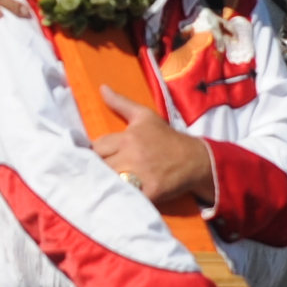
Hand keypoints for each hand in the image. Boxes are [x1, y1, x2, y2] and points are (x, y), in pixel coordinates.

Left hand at [92, 106, 213, 211]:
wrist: (194, 160)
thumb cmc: (166, 138)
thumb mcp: (145, 116)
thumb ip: (121, 103)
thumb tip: (101, 88)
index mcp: (128, 137)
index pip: (96, 147)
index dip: (91, 154)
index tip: (92, 158)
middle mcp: (132, 155)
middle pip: (100, 166)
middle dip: (96, 170)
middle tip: (94, 174)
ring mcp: (141, 175)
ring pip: (110, 182)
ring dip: (105, 185)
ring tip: (102, 187)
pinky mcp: (150, 193)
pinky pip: (127, 197)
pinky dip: (120, 198)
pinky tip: (117, 198)